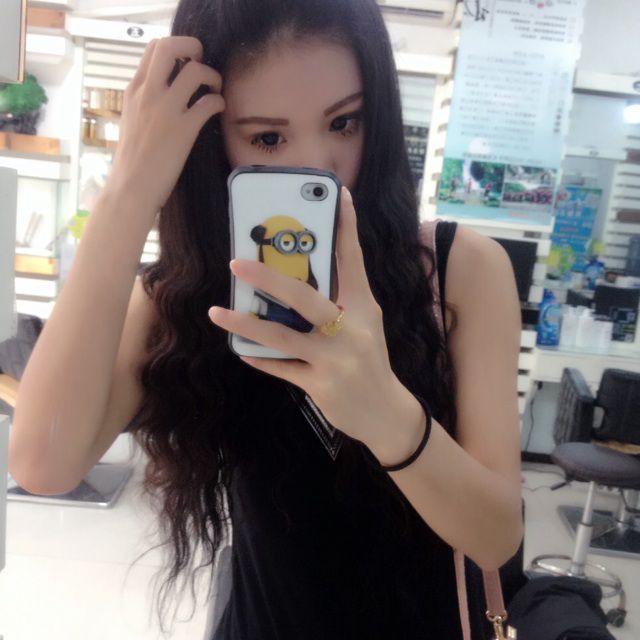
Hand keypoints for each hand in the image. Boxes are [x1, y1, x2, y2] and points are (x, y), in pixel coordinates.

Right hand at [107, 36, 224, 214]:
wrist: (131, 188)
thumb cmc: (133, 161)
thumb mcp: (132, 121)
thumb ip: (145, 102)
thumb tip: (163, 93)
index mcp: (134, 91)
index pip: (152, 49)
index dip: (175, 48)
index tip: (187, 62)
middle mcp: (149, 94)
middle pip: (170, 47)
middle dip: (193, 47)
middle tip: (202, 63)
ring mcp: (166, 110)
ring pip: (194, 71)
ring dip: (212, 75)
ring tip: (215, 90)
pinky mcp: (184, 130)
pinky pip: (209, 102)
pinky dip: (219, 101)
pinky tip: (219, 109)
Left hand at [208, 187, 419, 452]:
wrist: (385, 412)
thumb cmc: (369, 359)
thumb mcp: (364, 323)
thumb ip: (338, 299)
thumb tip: (296, 275)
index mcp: (364, 306)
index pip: (353, 260)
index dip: (346, 226)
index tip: (338, 194)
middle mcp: (351, 329)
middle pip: (305, 297)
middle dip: (268, 278)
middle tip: (236, 263)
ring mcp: (336, 359)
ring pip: (283, 337)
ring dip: (247, 323)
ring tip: (217, 312)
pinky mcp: (321, 385)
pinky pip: (282, 368)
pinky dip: (260, 358)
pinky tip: (241, 350)